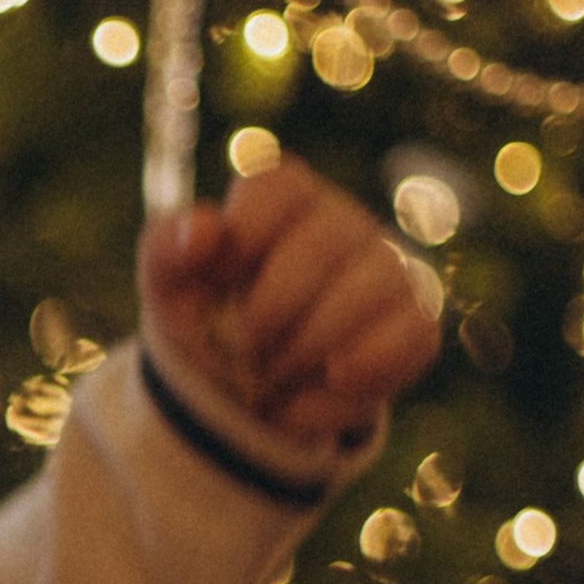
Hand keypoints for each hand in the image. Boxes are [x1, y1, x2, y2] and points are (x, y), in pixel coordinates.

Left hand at [139, 157, 438, 452]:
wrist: (244, 393)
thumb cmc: (206, 320)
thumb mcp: (169, 289)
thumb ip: (168, 249)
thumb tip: (206, 229)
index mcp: (283, 201)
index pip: (277, 187)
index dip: (245, 234)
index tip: (221, 280)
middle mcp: (344, 225)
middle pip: (324, 243)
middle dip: (270, 311)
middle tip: (243, 345)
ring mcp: (388, 273)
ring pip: (372, 292)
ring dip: (306, 351)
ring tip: (271, 375)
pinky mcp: (414, 328)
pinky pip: (407, 343)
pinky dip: (347, 388)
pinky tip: (310, 396)